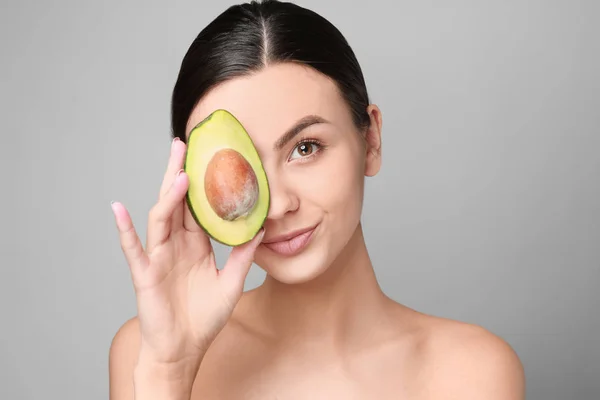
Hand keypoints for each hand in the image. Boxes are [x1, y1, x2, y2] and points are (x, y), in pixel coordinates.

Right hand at [111, 137, 264, 373]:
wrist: (183, 349)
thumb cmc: (204, 318)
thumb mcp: (231, 283)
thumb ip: (243, 256)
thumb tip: (260, 229)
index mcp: (196, 245)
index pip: (199, 207)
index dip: (204, 184)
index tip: (211, 158)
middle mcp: (176, 245)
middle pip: (177, 202)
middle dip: (179, 172)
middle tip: (183, 143)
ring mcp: (159, 257)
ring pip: (160, 217)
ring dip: (168, 195)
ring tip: (179, 172)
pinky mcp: (145, 274)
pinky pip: (133, 249)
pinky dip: (125, 229)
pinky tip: (119, 209)